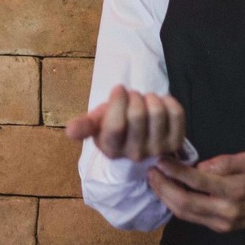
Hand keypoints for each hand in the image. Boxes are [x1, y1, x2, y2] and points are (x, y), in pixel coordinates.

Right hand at [65, 83, 187, 161]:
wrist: (138, 141)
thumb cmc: (114, 127)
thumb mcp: (96, 125)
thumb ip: (83, 126)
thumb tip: (68, 130)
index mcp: (112, 149)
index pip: (116, 126)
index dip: (118, 101)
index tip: (119, 89)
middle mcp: (135, 154)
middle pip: (137, 115)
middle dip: (134, 96)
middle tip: (132, 96)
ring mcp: (157, 150)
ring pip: (157, 112)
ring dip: (150, 98)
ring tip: (145, 100)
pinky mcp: (175, 142)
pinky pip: (176, 113)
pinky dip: (168, 101)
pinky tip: (160, 104)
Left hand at [146, 151, 244, 232]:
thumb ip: (223, 162)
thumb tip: (199, 165)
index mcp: (236, 191)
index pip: (197, 182)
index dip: (175, 171)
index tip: (161, 160)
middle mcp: (227, 211)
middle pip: (185, 203)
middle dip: (163, 187)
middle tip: (151, 172)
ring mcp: (224, 223)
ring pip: (186, 214)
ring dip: (167, 198)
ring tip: (156, 181)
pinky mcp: (221, 228)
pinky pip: (193, 218)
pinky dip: (178, 205)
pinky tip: (170, 192)